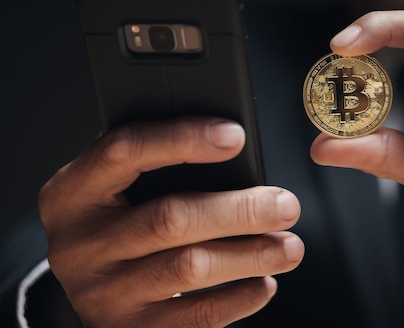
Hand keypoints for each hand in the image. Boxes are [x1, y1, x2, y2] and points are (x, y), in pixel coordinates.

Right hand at [39, 117, 303, 327]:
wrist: (86, 285)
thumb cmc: (115, 222)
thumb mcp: (116, 189)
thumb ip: (158, 168)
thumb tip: (234, 152)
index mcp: (73, 193)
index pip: (124, 151)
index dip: (183, 140)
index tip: (236, 136)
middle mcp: (80, 244)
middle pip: (170, 218)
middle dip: (239, 211)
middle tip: (286, 205)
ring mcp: (102, 293)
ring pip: (188, 269)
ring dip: (250, 256)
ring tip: (289, 247)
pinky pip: (194, 318)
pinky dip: (238, 299)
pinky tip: (263, 283)